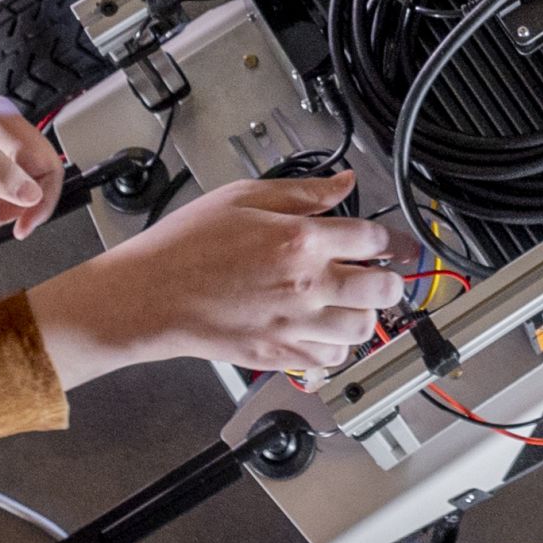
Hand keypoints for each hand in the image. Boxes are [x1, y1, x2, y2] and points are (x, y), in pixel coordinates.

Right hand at [26, 175, 406, 392]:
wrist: (149, 295)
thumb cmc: (185, 245)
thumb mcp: (243, 197)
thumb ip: (302, 192)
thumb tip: (344, 183)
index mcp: (299, 240)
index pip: (372, 238)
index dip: (390, 238)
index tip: (394, 242)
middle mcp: (305, 285)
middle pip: (382, 288)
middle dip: (389, 279)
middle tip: (381, 274)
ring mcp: (293, 325)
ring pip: (363, 328)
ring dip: (365, 314)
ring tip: (352, 303)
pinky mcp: (278, 355)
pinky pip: (330, 359)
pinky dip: (337, 347)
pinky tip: (324, 330)